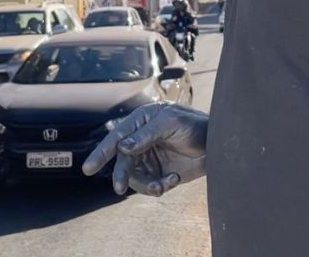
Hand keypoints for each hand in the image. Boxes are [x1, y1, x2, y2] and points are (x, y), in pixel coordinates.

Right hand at [81, 102, 207, 196]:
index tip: (89, 168)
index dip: (102, 152)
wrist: (219, 145)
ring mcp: (150, 157)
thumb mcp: (170, 124)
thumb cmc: (195, 125)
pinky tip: (173, 179)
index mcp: (140, 122)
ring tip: (162, 186)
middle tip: (119, 188)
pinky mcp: (160, 173)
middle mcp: (141, 140)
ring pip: (135, 177)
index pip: (116, 138)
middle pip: (123, 161)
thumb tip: (122, 147)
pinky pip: (151, 185)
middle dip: (123, 175)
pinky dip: (160, 186)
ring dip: (146, 184)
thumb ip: (145, 135)